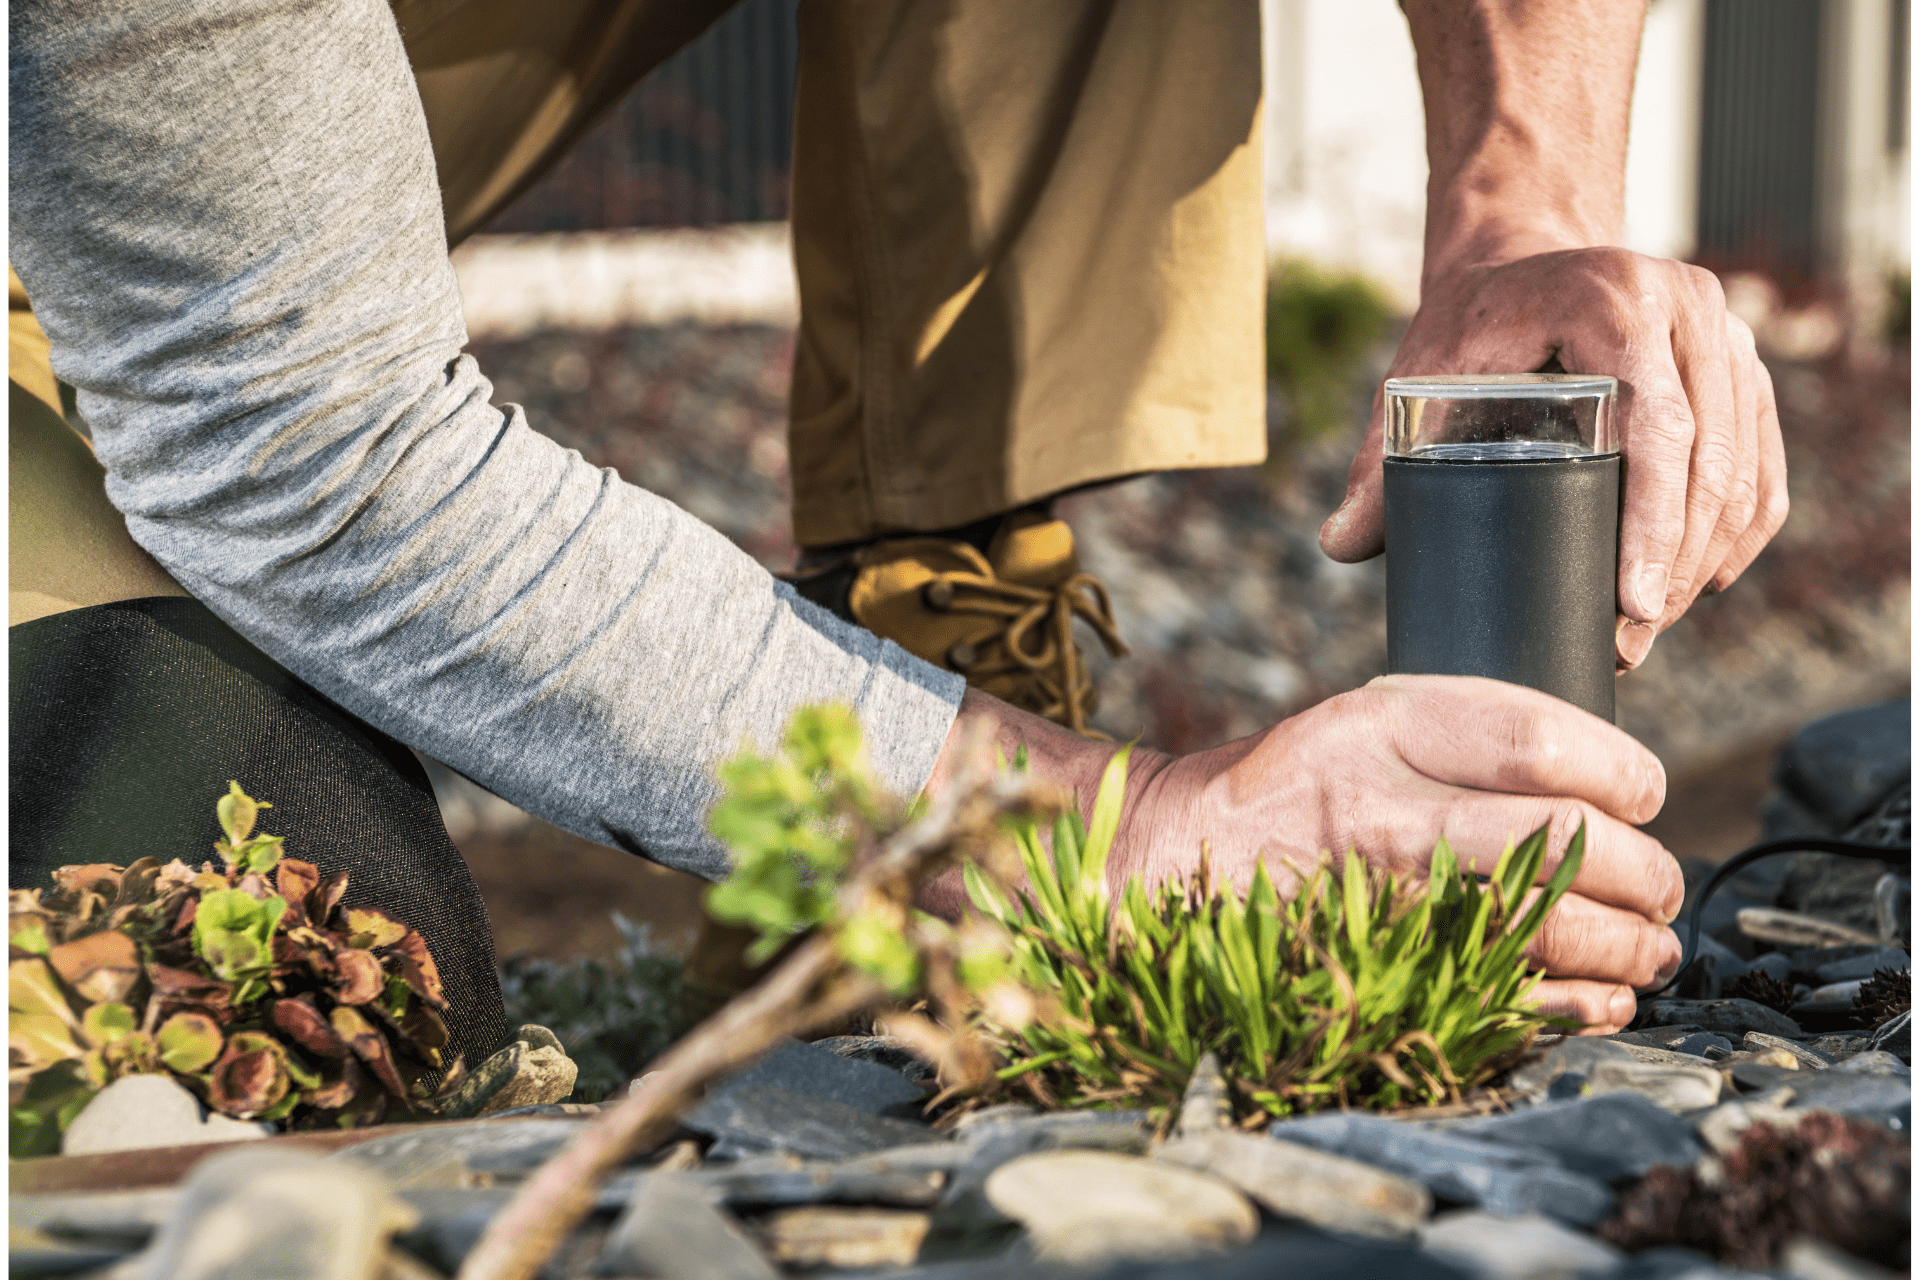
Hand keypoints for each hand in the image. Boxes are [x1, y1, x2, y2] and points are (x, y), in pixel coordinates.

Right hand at [931, 678, 1682, 1033]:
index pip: (1543, 742)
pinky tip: (1603, 996)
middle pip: (1564, 838)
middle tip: (1661, 880)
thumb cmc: (1290, 788)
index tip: (1643, 792)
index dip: (1624, 772)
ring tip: (1650, 942)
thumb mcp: (1363, 720)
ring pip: (1550, 925)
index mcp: (1381, 726)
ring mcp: (1379, 897)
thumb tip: (1604, 778)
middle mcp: (1382, 808)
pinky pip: (1509, 1000)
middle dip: (1646, 869)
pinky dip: (1579, 1006)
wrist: (1175, 862)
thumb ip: (1467, 733)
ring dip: (1630, 943)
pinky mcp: (1377, 967)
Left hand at [1320, 247, 1789, 670]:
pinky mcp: (1744, 365)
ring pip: (1745, 466)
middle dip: (1677, 563)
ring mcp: (1728, 334)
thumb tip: (1340, 546)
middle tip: (1634, 639)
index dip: (1653, 524)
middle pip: (1711, 459)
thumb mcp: (1420, 374)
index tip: (1633, 605)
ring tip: (1655, 626)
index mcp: (1613, 300)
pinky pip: (1762, 459)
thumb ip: (1382, 458)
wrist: (1523, 260)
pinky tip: (1704, 580)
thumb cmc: (1469, 322)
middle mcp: (1689, 307)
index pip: (1657, 427)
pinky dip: (1740, 526)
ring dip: (1707, 556)